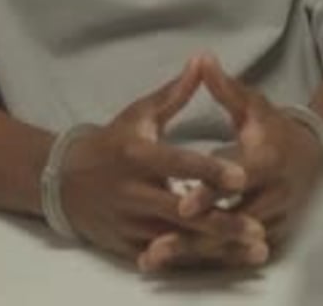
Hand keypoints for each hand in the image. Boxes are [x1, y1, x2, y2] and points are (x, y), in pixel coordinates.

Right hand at [59, 56, 258, 265]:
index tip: (241, 177)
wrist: (64, 180)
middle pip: (182, 212)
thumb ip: (174, 94)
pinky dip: (195, 258)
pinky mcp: (127, 245)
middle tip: (259, 228)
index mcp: (137, 156)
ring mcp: (129, 223)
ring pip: (178, 240)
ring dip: (216, 247)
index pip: (178, 164)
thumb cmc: (110, 142)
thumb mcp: (139, 114)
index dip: (209, 171)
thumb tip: (200, 61)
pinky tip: (224, 260)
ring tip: (252, 249)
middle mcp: (132, 192)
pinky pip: (165, 256)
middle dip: (222, 222)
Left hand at [142, 56, 322, 270]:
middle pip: (233, 219)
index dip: (210, 190)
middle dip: (197, 229)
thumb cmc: (272, 127)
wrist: (310, 158)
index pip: (238, 179)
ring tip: (158, 253)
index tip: (182, 200)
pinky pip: (236, 250)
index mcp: (268, 159)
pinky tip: (177, 255)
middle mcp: (274, 194)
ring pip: (232, 240)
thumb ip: (225, 87)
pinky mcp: (270, 236)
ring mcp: (274, 219)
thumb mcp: (252, 105)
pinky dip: (209, 254)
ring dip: (198, 248)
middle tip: (158, 239)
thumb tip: (201, 57)